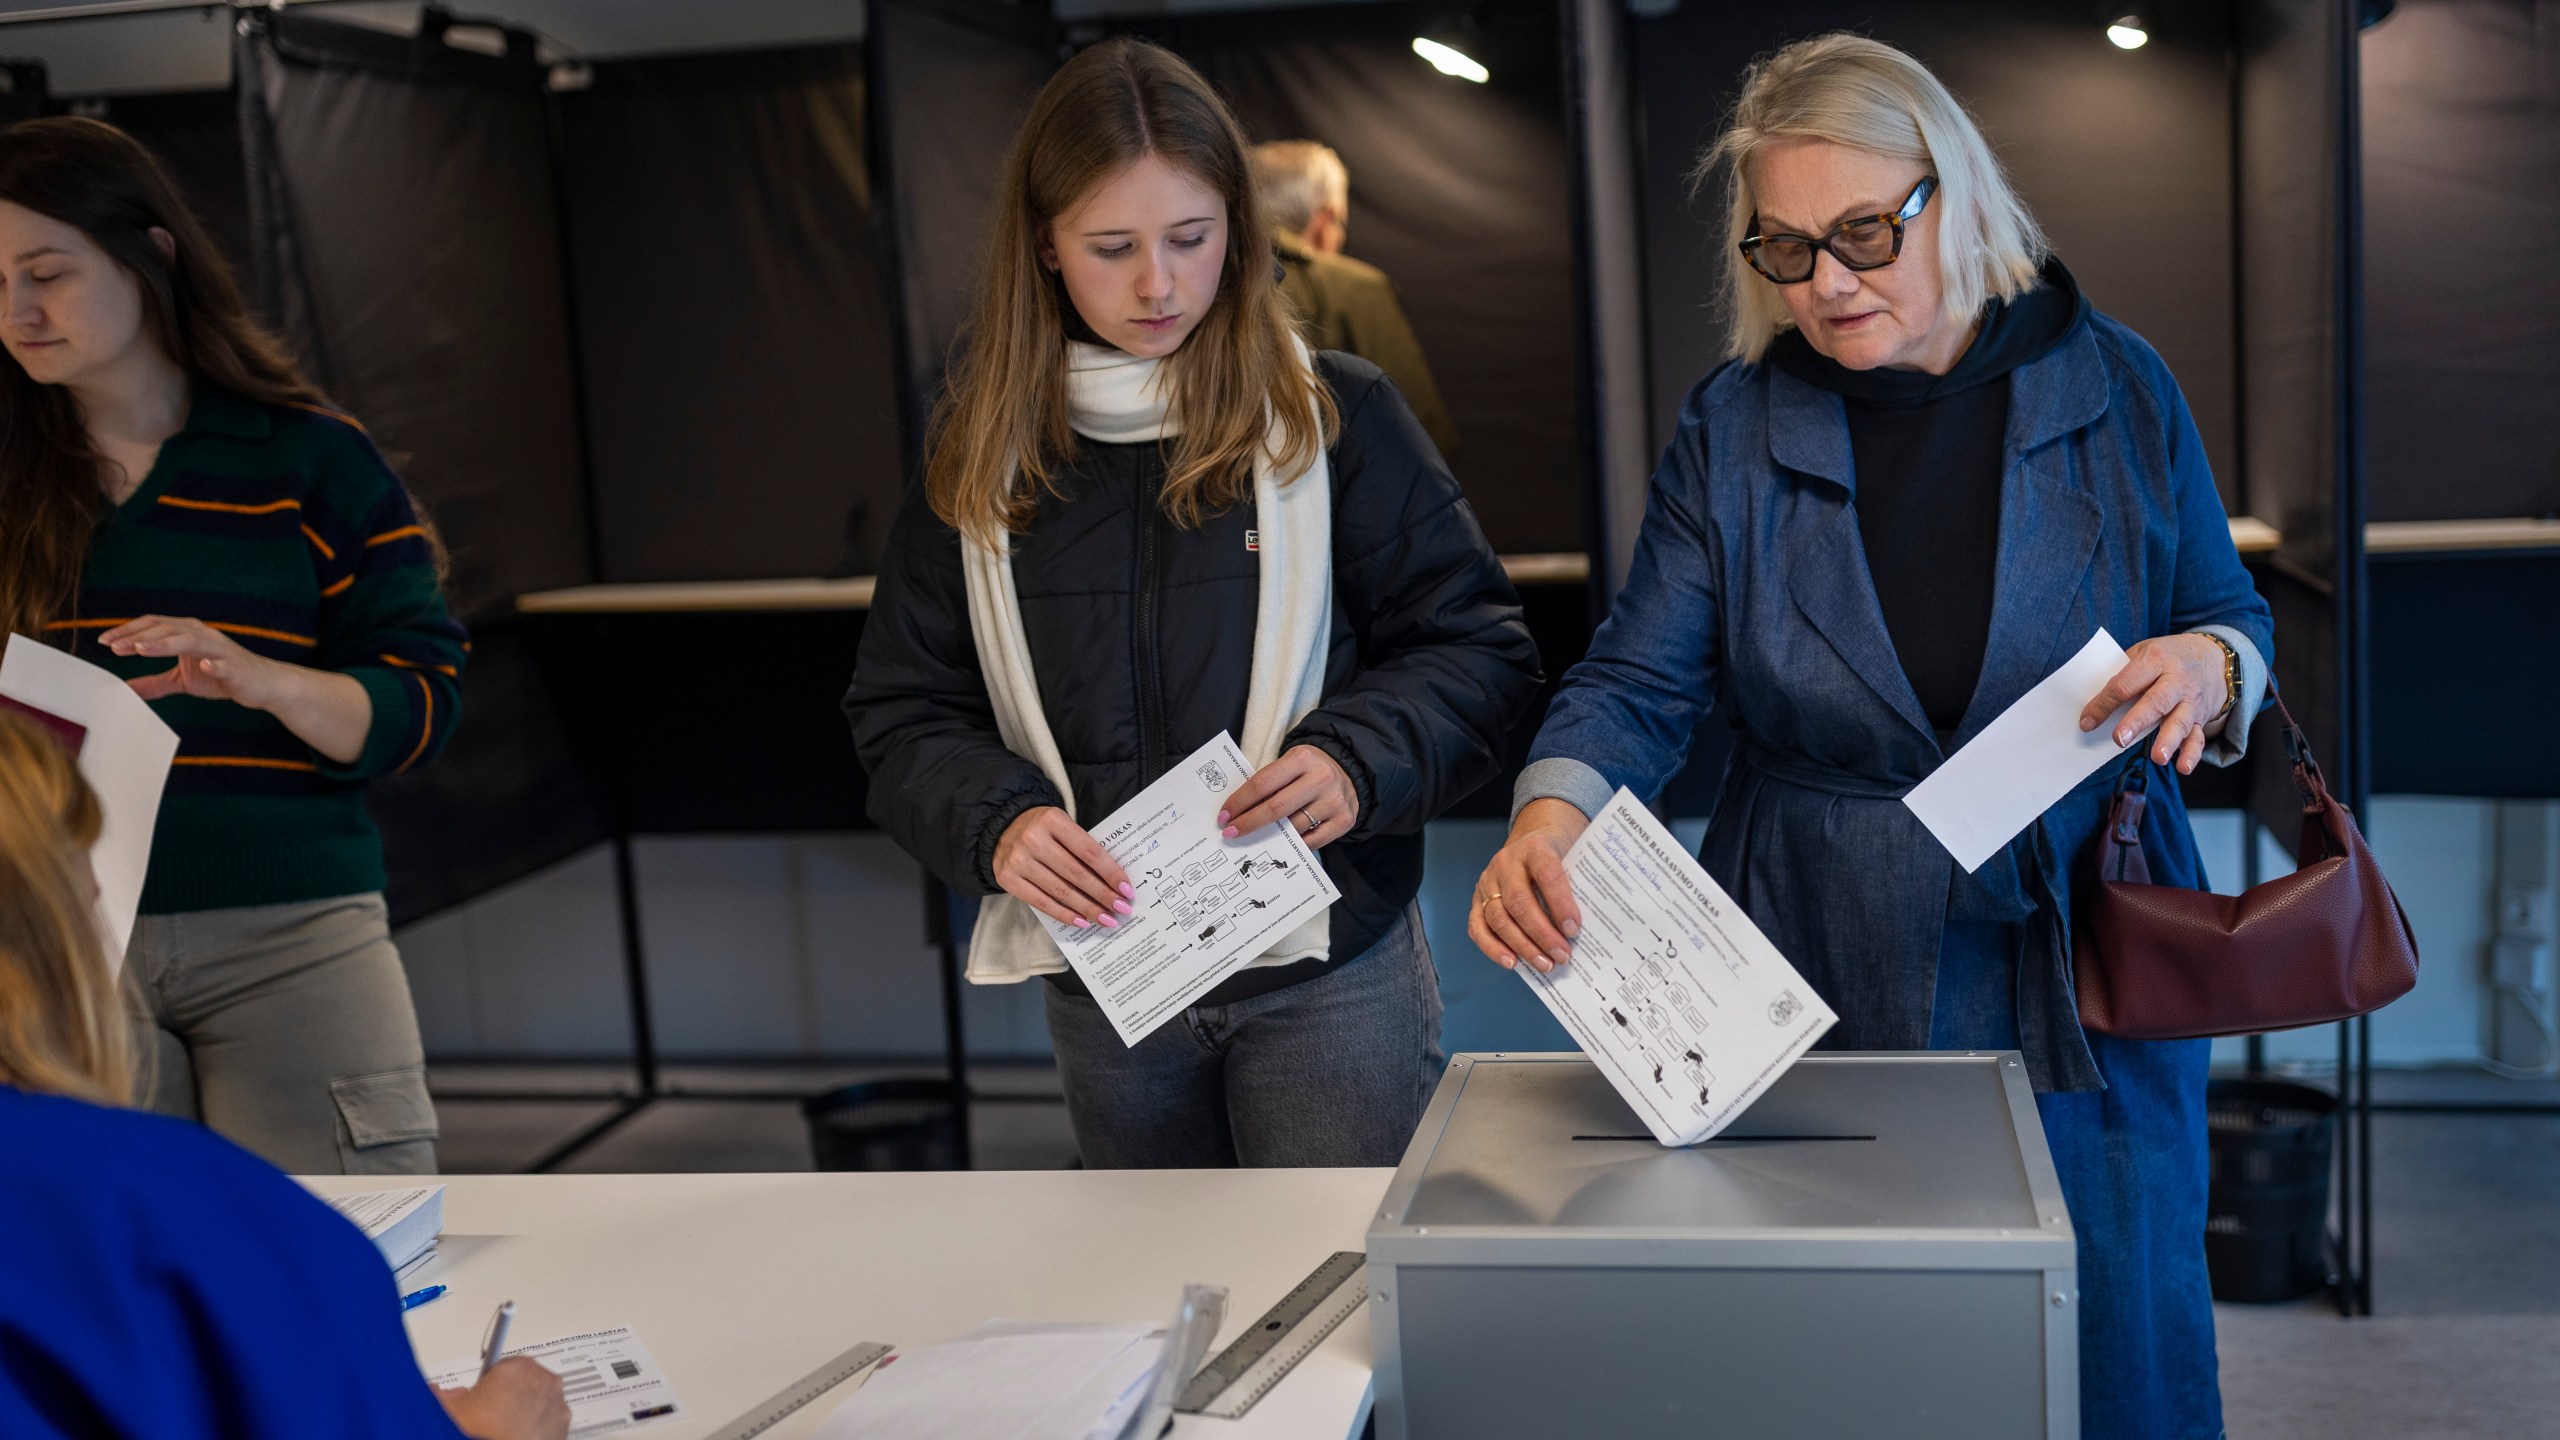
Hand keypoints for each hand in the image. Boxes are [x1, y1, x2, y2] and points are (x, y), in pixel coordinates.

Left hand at [99, 615, 289, 707]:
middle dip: (138, 637)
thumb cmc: (223, 677)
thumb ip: (155, 682)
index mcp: (187, 633)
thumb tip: (125, 689)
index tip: (104, 641)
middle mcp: (202, 634)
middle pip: (165, 628)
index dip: (128, 631)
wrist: (262, 684)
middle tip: (114, 647)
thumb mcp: (182, 681)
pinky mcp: (235, 665)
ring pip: (189, 639)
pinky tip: (202, 666)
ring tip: (140, 650)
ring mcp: (219, 648)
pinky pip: (222, 662)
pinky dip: (212, 663)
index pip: (153, 625)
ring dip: (164, 643)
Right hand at [434, 1356, 569, 1439]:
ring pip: (540, 1401)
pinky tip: (517, 1437)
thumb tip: (437, 1392)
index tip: (487, 1387)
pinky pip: (549, 1422)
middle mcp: (544, 1382)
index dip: (492, 1380)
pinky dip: (537, 1428)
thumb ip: (443, 1393)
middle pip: (526, 1381)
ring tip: (503, 1430)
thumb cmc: (478, 1433)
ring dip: (526, 1411)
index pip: (505, 1364)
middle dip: (510, 1394)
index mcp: (518, 1368)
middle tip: (490, 1415)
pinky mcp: (565, 1429)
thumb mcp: (448, 1410)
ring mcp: (558, 1407)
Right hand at [994, 806, 1132, 928]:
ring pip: (1060, 891)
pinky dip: (1064, 914)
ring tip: (1106, 919)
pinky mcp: (1007, 879)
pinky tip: (1082, 921)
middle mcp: (1033, 839)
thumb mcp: (1063, 825)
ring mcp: (1018, 860)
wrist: (1001, 828)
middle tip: (1121, 909)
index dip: (1110, 873)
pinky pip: (1041, 903)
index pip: (1089, 851)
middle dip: (1102, 895)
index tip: (1126, 890)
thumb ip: (1083, 847)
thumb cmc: (1043, 829)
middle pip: (1076, 874)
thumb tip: (1113, 882)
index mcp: (1053, 820)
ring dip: (1087, 909)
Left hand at [1218, 745, 1357, 849]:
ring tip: (1254, 839)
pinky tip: (1281, 845)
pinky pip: (1313, 841)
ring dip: (1270, 837)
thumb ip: (1270, 782)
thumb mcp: (1290, 763)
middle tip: (1230, 832)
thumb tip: (1239, 811)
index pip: (1262, 783)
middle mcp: (1321, 778)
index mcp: (1302, 759)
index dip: (1239, 802)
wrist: (1350, 770)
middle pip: (1276, 808)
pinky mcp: (1345, 820)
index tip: (1224, 816)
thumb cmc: (1309, 769)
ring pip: (1294, 827)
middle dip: (1249, 823)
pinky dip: (1294, 845)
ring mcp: (1334, 801)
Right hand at [1468, 798, 1588, 972]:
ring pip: (1498, 918)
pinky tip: (1511, 962)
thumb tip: (1585, 930)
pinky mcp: (1476, 899)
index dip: (1560, 903)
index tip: (1574, 930)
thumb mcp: (1572, 858)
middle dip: (1542, 934)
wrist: (1532, 839)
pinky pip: (1478, 927)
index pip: (1547, 874)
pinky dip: (1492, 948)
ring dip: (1522, 946)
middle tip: (1562, 955)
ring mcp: (1487, 882)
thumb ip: (1577, 886)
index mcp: (1534, 848)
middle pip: (1519, 902)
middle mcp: (1506, 863)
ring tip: (1545, 964)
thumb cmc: (1558, 855)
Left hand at [2079, 634, 2230, 775]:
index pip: (2126, 684)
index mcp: (2155, 660)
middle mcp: (2176, 680)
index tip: (2087, 722)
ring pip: (2180, 722)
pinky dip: (2192, 753)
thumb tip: (2094, 703)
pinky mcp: (2201, 717)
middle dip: (2137, 721)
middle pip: (2156, 702)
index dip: (2104, 704)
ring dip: (2168, 741)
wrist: (2212, 656)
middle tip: (2120, 739)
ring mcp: (2191, 700)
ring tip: (2158, 757)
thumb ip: (2123, 674)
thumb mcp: (2144, 651)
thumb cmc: (2167, 656)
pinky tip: (2183, 767)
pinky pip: (2198, 737)